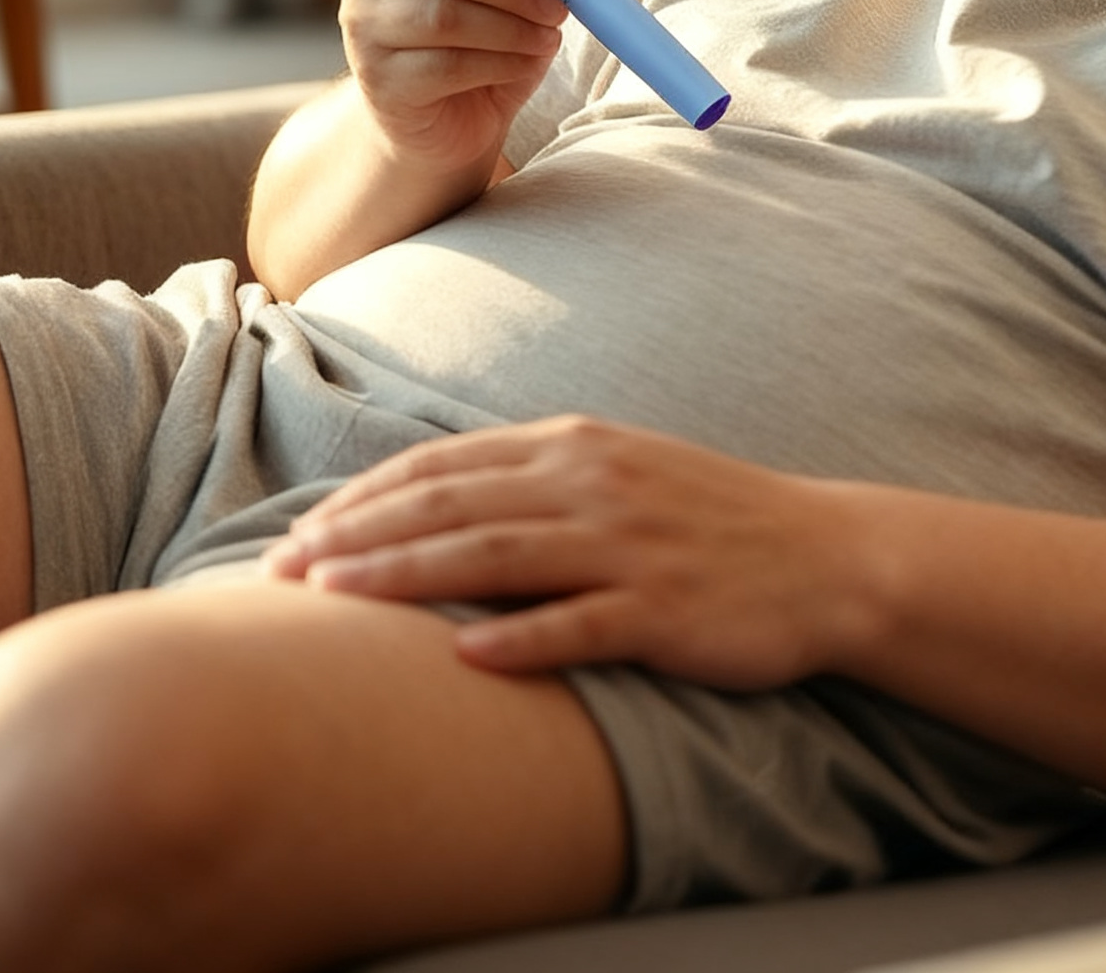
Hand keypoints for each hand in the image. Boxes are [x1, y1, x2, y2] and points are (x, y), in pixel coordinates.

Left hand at [262, 418, 872, 687]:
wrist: (824, 556)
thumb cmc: (713, 520)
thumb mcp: (624, 471)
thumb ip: (541, 477)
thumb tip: (442, 497)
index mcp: (581, 447)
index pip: (449, 465)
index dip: (367, 499)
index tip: (299, 535)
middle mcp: (596, 485)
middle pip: (454, 505)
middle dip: (358, 536)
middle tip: (281, 573)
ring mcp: (630, 546)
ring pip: (496, 556)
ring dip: (406, 577)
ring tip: (332, 600)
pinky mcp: (664, 608)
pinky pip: (580, 624)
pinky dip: (519, 639)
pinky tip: (463, 658)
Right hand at [335, 0, 611, 171]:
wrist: (447, 115)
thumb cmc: (486, 31)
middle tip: (560, 2)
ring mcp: (363, 24)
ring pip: (444, 14)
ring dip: (513, 25)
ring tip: (547, 34)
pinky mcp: (380, 79)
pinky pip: (447, 65)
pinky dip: (502, 62)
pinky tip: (525, 62)